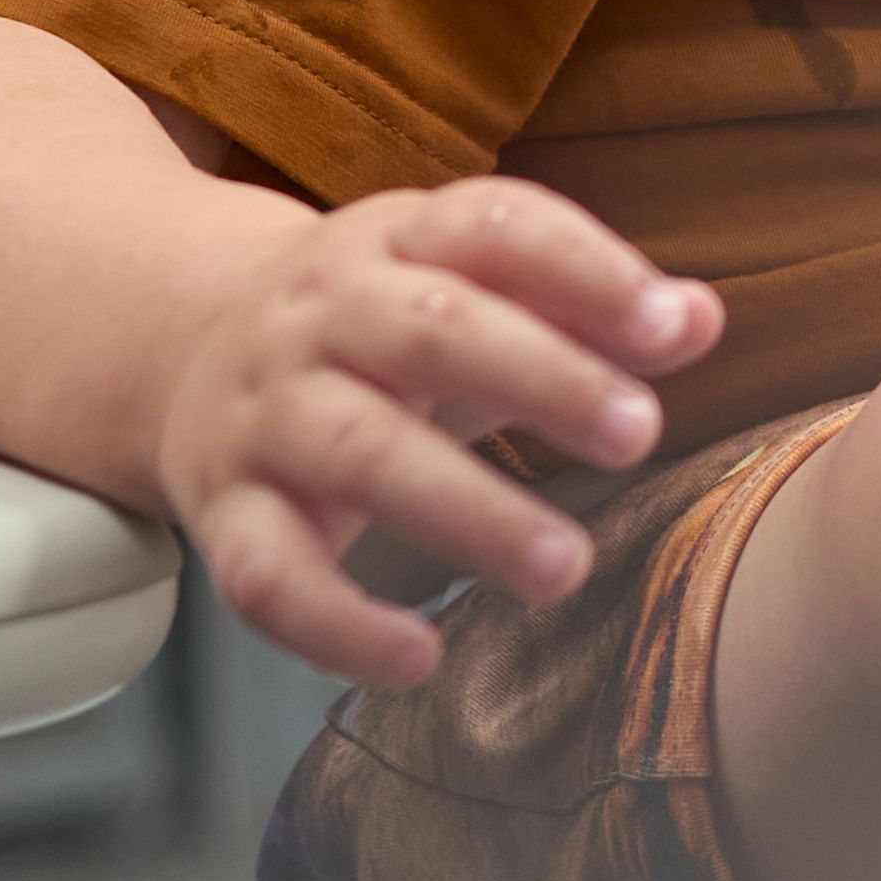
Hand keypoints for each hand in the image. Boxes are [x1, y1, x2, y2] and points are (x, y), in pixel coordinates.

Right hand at [160, 176, 715, 691]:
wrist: (181, 343)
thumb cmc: (380, 327)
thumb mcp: (474, 289)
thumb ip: (586, 303)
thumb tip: (699, 319)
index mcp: (396, 239)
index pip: (494, 224)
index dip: (587, 270)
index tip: (671, 330)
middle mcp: (320, 315)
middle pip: (430, 330)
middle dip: (543, 379)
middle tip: (640, 437)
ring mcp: (264, 412)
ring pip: (360, 453)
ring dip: (468, 512)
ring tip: (565, 568)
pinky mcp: (222, 511)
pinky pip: (267, 573)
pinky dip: (338, 623)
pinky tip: (420, 657)